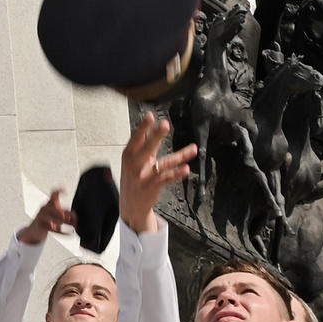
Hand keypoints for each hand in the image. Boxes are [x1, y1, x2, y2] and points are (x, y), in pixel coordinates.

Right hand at [17, 187, 73, 246]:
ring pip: (51, 217)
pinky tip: (69, 234)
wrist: (34, 231)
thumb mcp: (58, 217)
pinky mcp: (40, 226)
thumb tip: (76, 217)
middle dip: (63, 211)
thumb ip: (68, 216)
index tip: (65, 190)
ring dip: (61, 220)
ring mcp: (41, 216)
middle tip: (70, 217)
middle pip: (54, 207)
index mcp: (50, 204)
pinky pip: (51, 228)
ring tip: (70, 224)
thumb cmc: (48, 221)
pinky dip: (61, 232)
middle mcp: (45, 208)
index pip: (53, 195)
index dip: (58, 191)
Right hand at [118, 113, 195, 236]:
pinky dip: (176, 174)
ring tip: (193, 149)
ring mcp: (143, 177)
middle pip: (147, 148)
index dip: (142, 127)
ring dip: (180, 156)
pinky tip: (186, 169)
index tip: (150, 116)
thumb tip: (156, 129)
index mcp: (129, 155)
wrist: (130, 205)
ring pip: (164, 164)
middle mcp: (134, 165)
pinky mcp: (151, 188)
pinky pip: (166, 179)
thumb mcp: (135, 161)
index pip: (136, 139)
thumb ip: (147, 147)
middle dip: (155, 136)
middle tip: (165, 124)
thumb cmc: (134, 178)